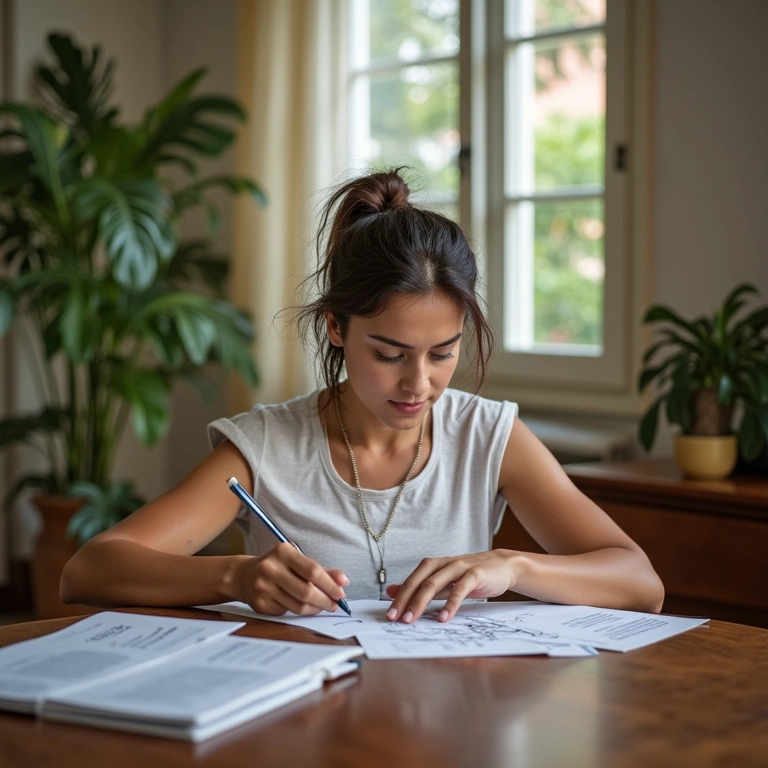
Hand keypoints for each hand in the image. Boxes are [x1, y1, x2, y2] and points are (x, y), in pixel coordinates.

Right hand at [235, 542, 348, 615]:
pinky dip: (300, 611)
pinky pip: (288, 612)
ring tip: (322, 606)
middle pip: (306, 591)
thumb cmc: (279, 567)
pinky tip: (302, 606)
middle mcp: (270, 568)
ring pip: (298, 606)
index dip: (330, 584)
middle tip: (335, 604)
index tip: (341, 593)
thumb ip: (322, 571)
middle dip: (325, 600)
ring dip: (315, 608)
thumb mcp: (298, 561)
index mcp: (283, 552)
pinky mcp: (260, 603)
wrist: (245, 576)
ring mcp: (263, 587)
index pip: (312, 570)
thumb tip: (344, 581)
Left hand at [385, 550, 518, 623]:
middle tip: (396, 619)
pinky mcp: (476, 574)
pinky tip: (443, 617)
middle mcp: (444, 564)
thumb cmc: (472, 576)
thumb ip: (422, 587)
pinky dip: (450, 604)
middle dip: (405, 601)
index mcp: (435, 565)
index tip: (389, 615)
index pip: (412, 581)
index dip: (399, 597)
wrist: (504, 566)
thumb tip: (393, 592)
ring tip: (411, 619)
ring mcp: (460, 567)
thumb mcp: (445, 581)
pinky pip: (460, 589)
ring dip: (421, 602)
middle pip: (420, 582)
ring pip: (435, 583)